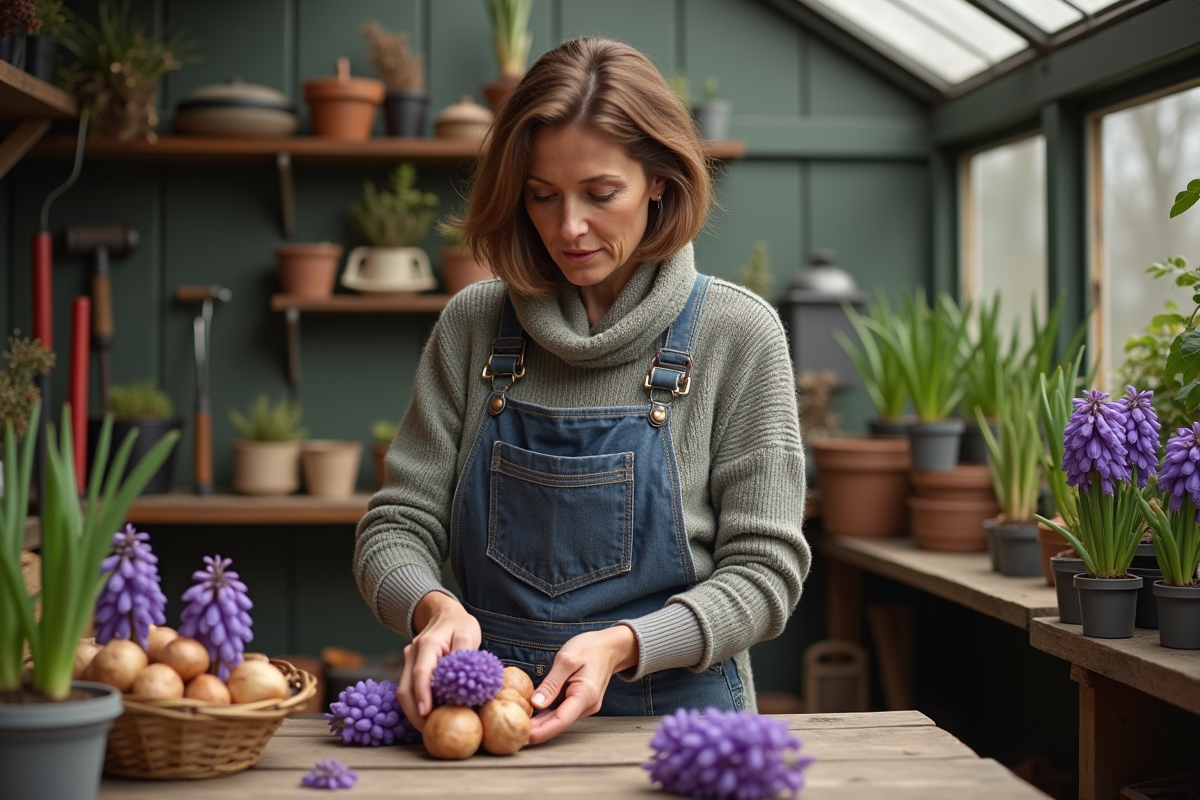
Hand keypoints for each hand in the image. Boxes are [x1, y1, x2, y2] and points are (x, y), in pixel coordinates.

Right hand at [395, 592, 479, 733]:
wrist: (444, 614)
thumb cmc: (459, 625)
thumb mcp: (468, 634)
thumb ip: (465, 654)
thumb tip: (464, 680)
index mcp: (427, 644)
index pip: (421, 673)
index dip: (422, 695)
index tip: (426, 714)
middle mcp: (412, 653)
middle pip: (405, 689)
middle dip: (414, 714)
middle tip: (430, 732)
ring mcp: (408, 661)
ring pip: (403, 692)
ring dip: (413, 712)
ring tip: (430, 729)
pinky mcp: (409, 669)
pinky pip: (409, 690)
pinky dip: (416, 705)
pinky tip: (429, 716)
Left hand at [528, 625, 638, 744]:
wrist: (610, 647)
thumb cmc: (590, 648)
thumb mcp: (566, 659)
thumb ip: (551, 683)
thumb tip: (536, 704)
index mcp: (585, 695)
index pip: (562, 720)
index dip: (542, 731)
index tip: (524, 736)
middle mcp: (587, 705)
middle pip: (559, 723)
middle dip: (537, 730)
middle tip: (514, 733)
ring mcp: (585, 705)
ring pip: (560, 719)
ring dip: (541, 723)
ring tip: (518, 725)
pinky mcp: (580, 702)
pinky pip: (562, 711)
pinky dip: (547, 715)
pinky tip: (532, 716)